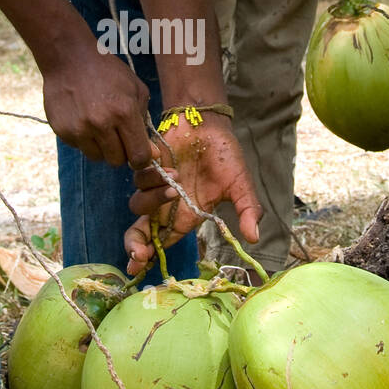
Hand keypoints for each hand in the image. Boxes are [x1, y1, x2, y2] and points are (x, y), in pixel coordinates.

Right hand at [43, 45, 153, 168]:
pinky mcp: (62, 131)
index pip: (139, 156)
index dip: (142, 159)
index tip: (140, 154)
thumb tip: (151, 154)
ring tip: (99, 126)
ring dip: (102, 147)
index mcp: (124, 112)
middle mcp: (101, 123)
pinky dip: (85, 140)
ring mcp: (79, 129)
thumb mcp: (136, 89)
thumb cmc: (108, 73)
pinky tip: (84, 120)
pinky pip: (80, 148)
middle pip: (117, 161)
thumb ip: (145, 122)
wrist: (69, 59)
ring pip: (97, 157)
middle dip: (121, 152)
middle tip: (118, 135)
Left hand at [124, 114, 261, 273]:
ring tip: (176, 177)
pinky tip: (165, 160)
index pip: (163, 242)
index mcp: (186, 216)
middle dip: (135, 243)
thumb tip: (254, 238)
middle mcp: (167, 205)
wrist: (212, 124)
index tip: (141, 263)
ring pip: (138, 202)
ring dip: (154, 196)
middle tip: (138, 251)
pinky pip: (137, 173)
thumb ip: (248, 211)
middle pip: (140, 231)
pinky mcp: (146, 164)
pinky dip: (149, 169)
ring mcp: (154, 185)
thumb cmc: (226, 157)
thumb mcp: (240, 186)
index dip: (149, 255)